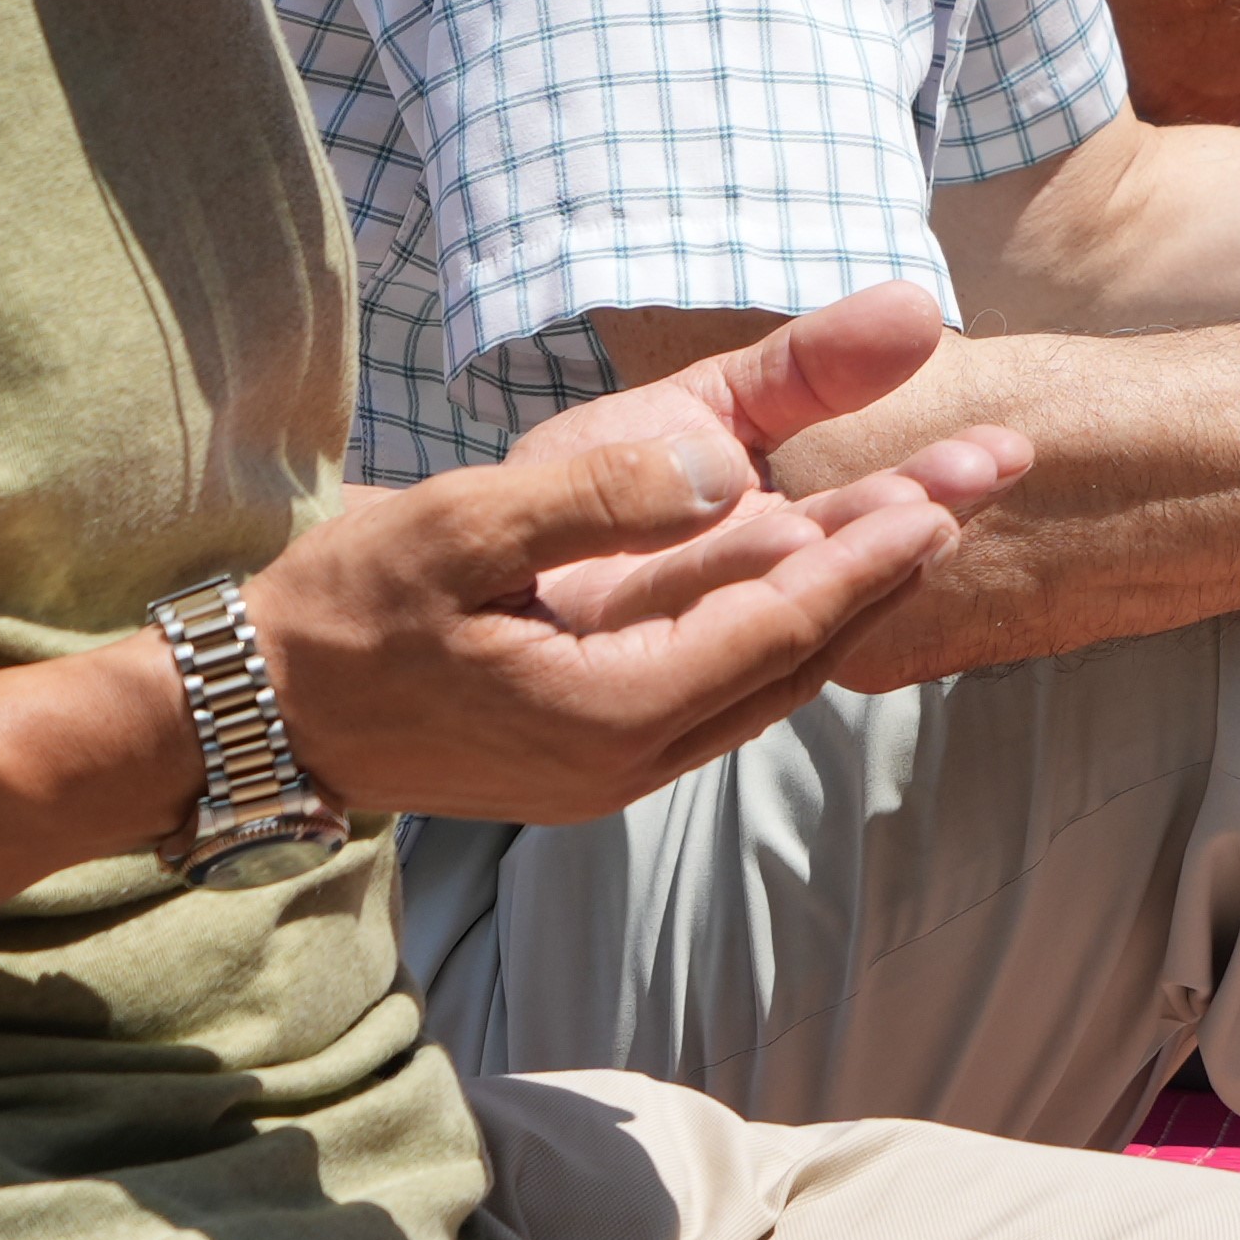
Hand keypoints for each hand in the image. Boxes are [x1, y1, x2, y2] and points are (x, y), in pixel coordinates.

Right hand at [239, 283, 1010, 819]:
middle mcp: (632, 758)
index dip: (869, 556)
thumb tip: (723, 472)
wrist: (252, 714)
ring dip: (848, 591)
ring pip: (769, 674)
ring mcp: (616, 767)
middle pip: (801, 655)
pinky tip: (820, 567)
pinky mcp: (597, 753)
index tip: (949, 494)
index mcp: (609, 711)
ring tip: (932, 510)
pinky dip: (782, 621)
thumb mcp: (457, 527)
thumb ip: (594, 498)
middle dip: (894, 564)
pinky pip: (721, 683)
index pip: (780, 628)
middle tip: (987, 479)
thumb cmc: (341, 610)